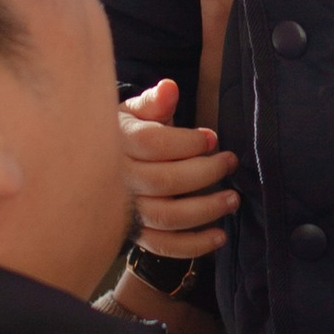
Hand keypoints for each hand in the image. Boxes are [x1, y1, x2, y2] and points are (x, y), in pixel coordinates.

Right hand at [120, 80, 235, 256]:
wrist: (100, 169)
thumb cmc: (128, 135)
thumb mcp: (135, 112)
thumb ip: (155, 101)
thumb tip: (170, 88)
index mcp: (118, 144)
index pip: (153, 145)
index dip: (188, 142)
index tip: (211, 139)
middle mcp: (120, 180)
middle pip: (165, 181)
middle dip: (205, 172)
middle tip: (230, 162)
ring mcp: (127, 211)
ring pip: (168, 216)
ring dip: (206, 209)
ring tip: (232, 199)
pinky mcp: (137, 234)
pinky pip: (165, 246)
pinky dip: (194, 245)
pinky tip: (219, 236)